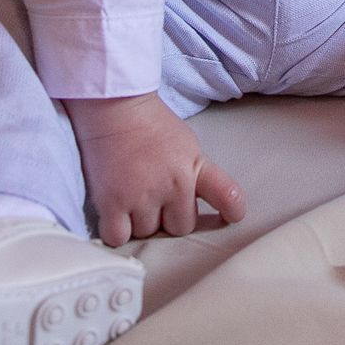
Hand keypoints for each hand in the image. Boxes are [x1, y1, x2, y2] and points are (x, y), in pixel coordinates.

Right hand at [65, 92, 244, 246]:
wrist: (114, 106)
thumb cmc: (149, 123)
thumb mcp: (185, 143)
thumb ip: (193, 171)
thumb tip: (192, 200)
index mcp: (195, 166)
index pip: (227, 194)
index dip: (232, 210)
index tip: (231, 217)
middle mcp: (174, 184)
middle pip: (180, 227)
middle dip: (168, 219)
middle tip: (153, 199)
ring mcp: (142, 195)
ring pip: (147, 233)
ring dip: (139, 223)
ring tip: (130, 197)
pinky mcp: (112, 203)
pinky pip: (119, 237)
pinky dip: (116, 232)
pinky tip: (115, 215)